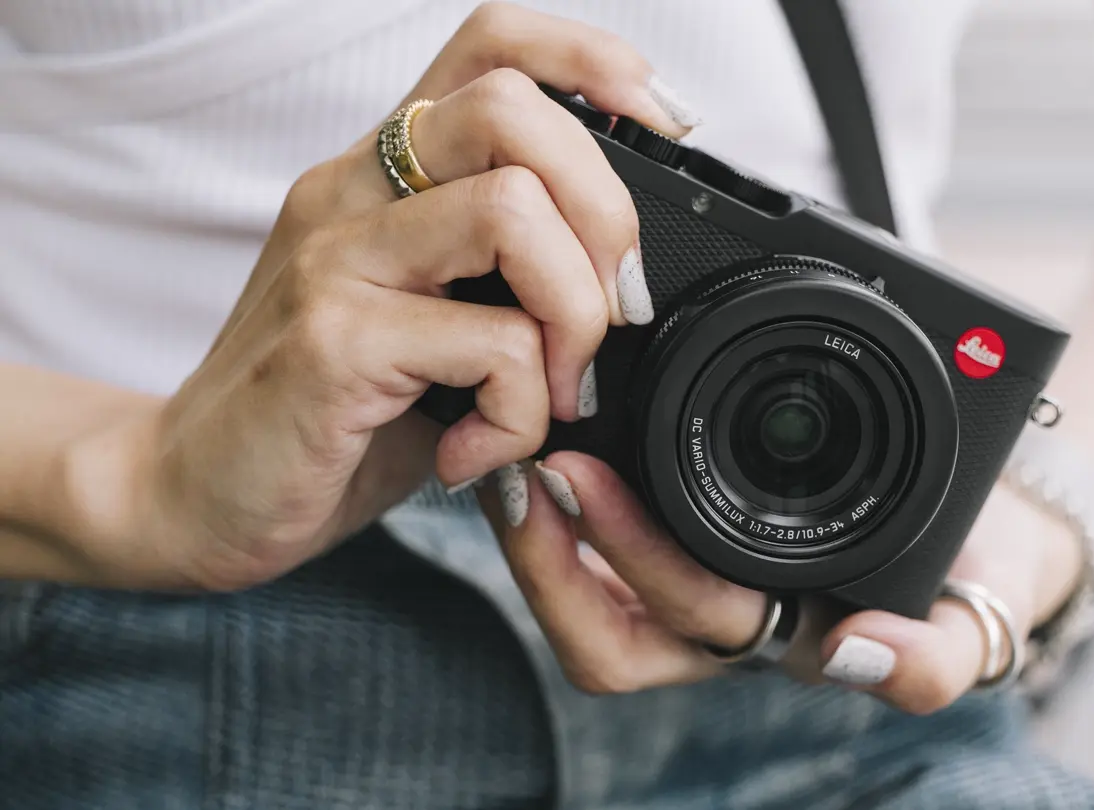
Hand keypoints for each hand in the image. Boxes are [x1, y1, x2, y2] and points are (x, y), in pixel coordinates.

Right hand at [98, 4, 703, 590]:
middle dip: (607, 211)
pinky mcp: (331, 341)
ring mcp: (337, 259)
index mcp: (386, 173)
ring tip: (557, 392)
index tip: (662, 123)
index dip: (590, 59)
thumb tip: (631, 283)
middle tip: (614, 311)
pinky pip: (489, 343)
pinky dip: (521, 412)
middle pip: (515, 109)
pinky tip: (482, 452)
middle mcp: (355, 191)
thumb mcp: (428, 318)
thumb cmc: (333, 409)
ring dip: (576, 314)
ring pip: (511, 209)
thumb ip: (506, 280)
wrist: (195, 490)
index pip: (490, 43)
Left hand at [478, 452, 1082, 712]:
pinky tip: (541, 447)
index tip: (580, 474)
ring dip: (539, 542)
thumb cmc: (965, 572)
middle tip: (522, 462)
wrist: (970, 547)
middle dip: (550, 556)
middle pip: (607, 632)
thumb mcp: (975, 615)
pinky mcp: (684, 551)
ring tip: (513, 459)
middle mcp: (727, 630)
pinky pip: (597, 561)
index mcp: (783, 640)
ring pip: (588, 608)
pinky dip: (558, 515)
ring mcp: (699, 597)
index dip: (627, 555)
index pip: (684, 618)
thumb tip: (862, 656)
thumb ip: (936, 655)